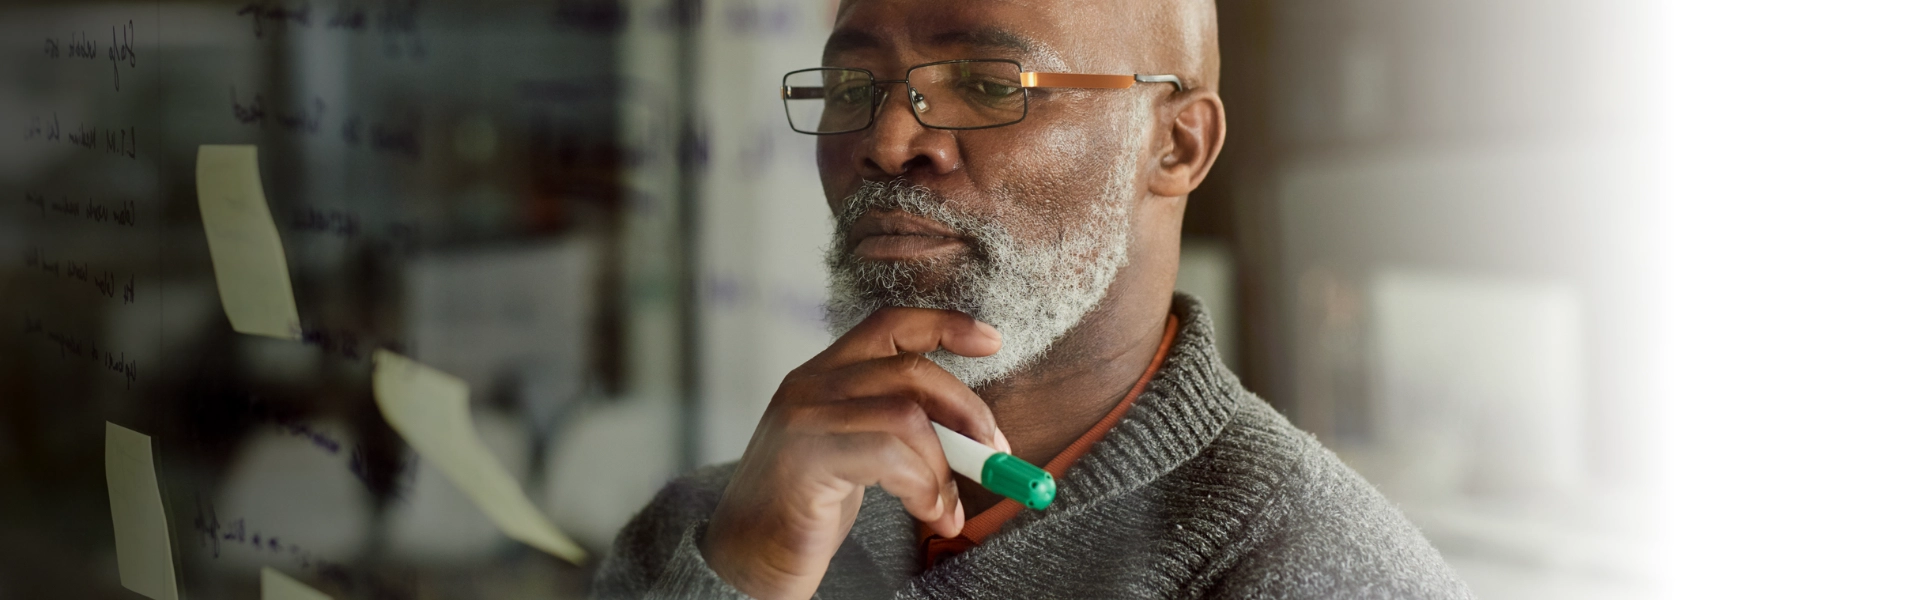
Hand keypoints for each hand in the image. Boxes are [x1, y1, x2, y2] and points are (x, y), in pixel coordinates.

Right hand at [700, 307, 1007, 599]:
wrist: (743, 561)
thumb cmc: (802, 513)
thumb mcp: (855, 456)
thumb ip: (900, 433)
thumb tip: (977, 439)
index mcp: (822, 375)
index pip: (889, 324)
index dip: (945, 324)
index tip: (992, 341)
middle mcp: (810, 385)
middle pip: (912, 370)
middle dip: (968, 413)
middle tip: (993, 457)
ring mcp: (804, 418)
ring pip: (907, 416)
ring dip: (944, 468)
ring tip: (946, 510)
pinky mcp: (807, 458)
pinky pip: (890, 455)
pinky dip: (924, 487)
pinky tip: (927, 513)